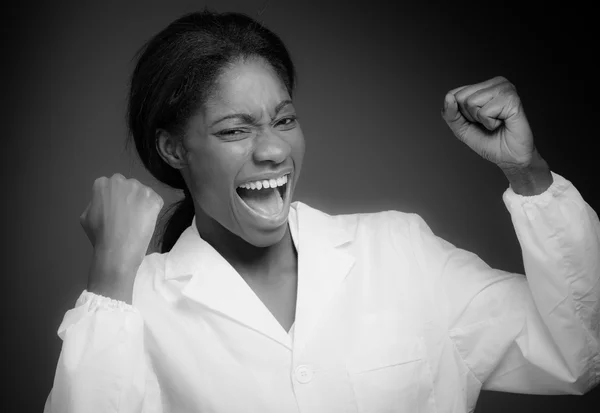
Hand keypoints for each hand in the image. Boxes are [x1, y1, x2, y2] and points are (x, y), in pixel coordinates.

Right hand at [80, 173, 163, 300]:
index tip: (116, 211)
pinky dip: (153, 210)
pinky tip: (146, 222)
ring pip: (143, 193)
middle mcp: (121, 180)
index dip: (115, 200)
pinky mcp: (154, 197)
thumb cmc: (99, 235)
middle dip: (129, 198)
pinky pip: (155, 201)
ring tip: (137, 221)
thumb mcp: (85, 216)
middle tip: (128, 216)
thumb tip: (103, 202)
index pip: (112, 186)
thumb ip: (95, 203)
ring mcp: (139, 188)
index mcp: (102, 184)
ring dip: (142, 203)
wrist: (118, 249)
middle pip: (128, 187)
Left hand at [442, 76, 534, 170]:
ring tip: (495, 122)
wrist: (509, 156)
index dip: (461, 114)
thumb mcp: (462, 128)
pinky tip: (502, 123)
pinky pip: (485, 112)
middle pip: (462, 97)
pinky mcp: (512, 99)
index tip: (478, 121)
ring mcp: (506, 89)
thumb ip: (450, 113)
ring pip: (472, 102)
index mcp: (485, 86)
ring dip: (481, 119)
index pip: (455, 94)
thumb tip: (448, 97)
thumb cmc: (489, 140)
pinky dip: (490, 123)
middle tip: (488, 122)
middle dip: (470, 116)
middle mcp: (497, 83)